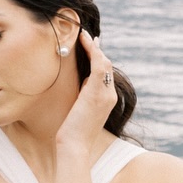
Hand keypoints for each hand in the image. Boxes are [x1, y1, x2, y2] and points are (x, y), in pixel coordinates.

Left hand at [56, 32, 117, 151]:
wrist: (74, 147)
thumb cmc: (72, 133)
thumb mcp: (80, 111)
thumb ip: (84, 97)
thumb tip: (82, 83)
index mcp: (107, 100)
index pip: (105, 75)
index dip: (98, 59)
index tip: (92, 47)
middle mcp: (110, 96)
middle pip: (106, 67)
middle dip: (97, 51)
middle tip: (87, 37)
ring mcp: (106, 94)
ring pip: (103, 63)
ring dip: (94, 48)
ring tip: (83, 36)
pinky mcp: (97, 92)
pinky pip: (98, 65)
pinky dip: (92, 50)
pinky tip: (84, 41)